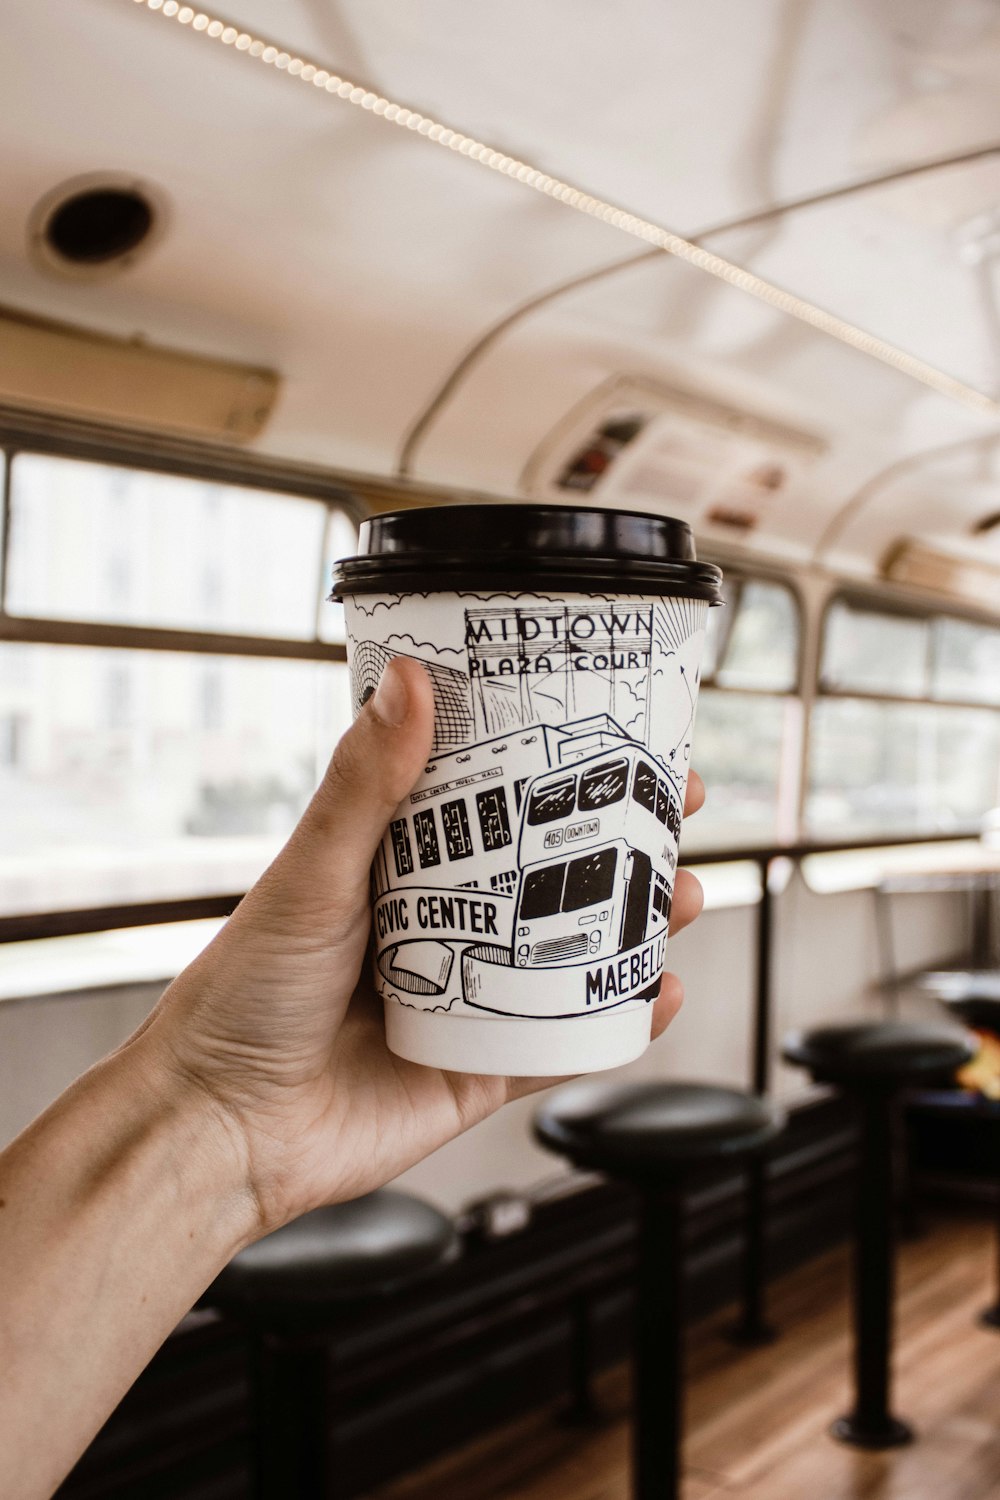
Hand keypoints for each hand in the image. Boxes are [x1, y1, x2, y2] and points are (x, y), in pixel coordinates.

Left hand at [138, 658, 704, 1241]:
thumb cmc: (241, 998)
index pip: (495, 802)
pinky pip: (566, 1045)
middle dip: (623, 843)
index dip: (558, 767)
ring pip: (574, 956)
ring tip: (688, 895)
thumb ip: (364, 785)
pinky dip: (619, 1024)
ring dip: (638, 927)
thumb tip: (405, 682)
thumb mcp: (311, 875)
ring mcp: (468, 1001)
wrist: (221, 1132)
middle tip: (678, 808)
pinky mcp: (481, 1072)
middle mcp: (441, 928)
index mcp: (399, 869)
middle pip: (551, 875)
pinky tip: (662, 996)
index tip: (616, 733)